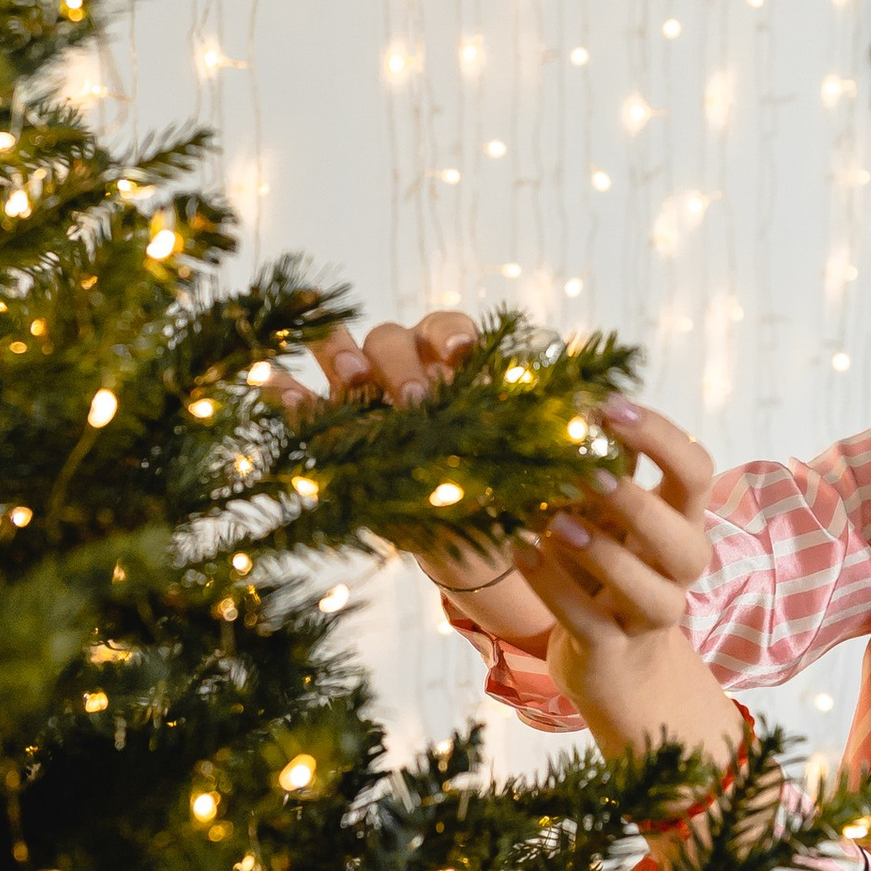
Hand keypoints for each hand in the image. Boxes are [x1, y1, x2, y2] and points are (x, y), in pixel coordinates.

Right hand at [273, 312, 527, 607]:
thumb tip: (599, 417)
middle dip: (400, 363)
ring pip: (338, 349)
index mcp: (450, 362)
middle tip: (413, 401)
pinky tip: (272, 383)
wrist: (469, 541)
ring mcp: (358, 393)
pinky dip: (284, 390)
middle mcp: (400, 365)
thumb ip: (545, 436)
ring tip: (352, 381)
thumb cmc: (504, 489)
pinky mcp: (327, 429)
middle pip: (388, 338)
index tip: (465, 358)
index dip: (453, 337)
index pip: (447, 329)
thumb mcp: (530, 463)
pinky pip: (298, 402)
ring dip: (341, 356)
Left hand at [517, 401, 743, 765]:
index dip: (661, 437)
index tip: (609, 406)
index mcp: (682, 523)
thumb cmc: (607, 575)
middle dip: (635, 502)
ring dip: (600, 552)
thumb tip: (566, 404)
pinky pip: (588, 621)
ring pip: (646, 588)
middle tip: (583, 469)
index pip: (696, 472)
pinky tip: (520, 552)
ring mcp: (650, 615)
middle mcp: (678, 570)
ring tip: (554, 521)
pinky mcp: (612, 650)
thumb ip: (600, 473)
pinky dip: (553, 586)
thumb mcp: (609, 520)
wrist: (615, 666)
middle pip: (682, 537)